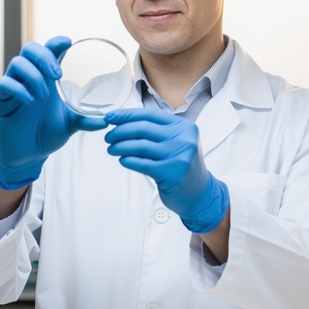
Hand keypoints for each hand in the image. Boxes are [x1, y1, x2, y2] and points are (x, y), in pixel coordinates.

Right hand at [0, 37, 107, 189]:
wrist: (28, 156)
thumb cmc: (47, 134)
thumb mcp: (71, 124)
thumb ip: (87, 119)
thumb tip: (108, 120)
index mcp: (45, 78)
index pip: (48, 51)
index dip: (56, 42)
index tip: (68, 42)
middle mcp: (28, 78)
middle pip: (30, 49)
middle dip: (44, 56)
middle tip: (57, 74)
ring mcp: (13, 88)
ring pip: (17, 63)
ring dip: (33, 75)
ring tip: (44, 95)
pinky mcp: (0, 101)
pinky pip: (5, 84)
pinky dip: (19, 90)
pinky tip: (30, 102)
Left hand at [103, 108, 229, 233]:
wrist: (200, 193)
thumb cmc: (182, 166)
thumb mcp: (177, 142)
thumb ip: (157, 132)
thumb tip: (123, 122)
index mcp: (183, 127)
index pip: (150, 115)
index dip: (127, 115)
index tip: (110, 118)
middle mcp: (183, 139)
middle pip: (143, 129)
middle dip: (120, 131)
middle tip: (108, 136)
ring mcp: (179, 156)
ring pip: (140, 146)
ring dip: (120, 146)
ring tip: (111, 149)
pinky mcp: (172, 173)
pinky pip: (143, 164)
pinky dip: (129, 161)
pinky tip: (122, 160)